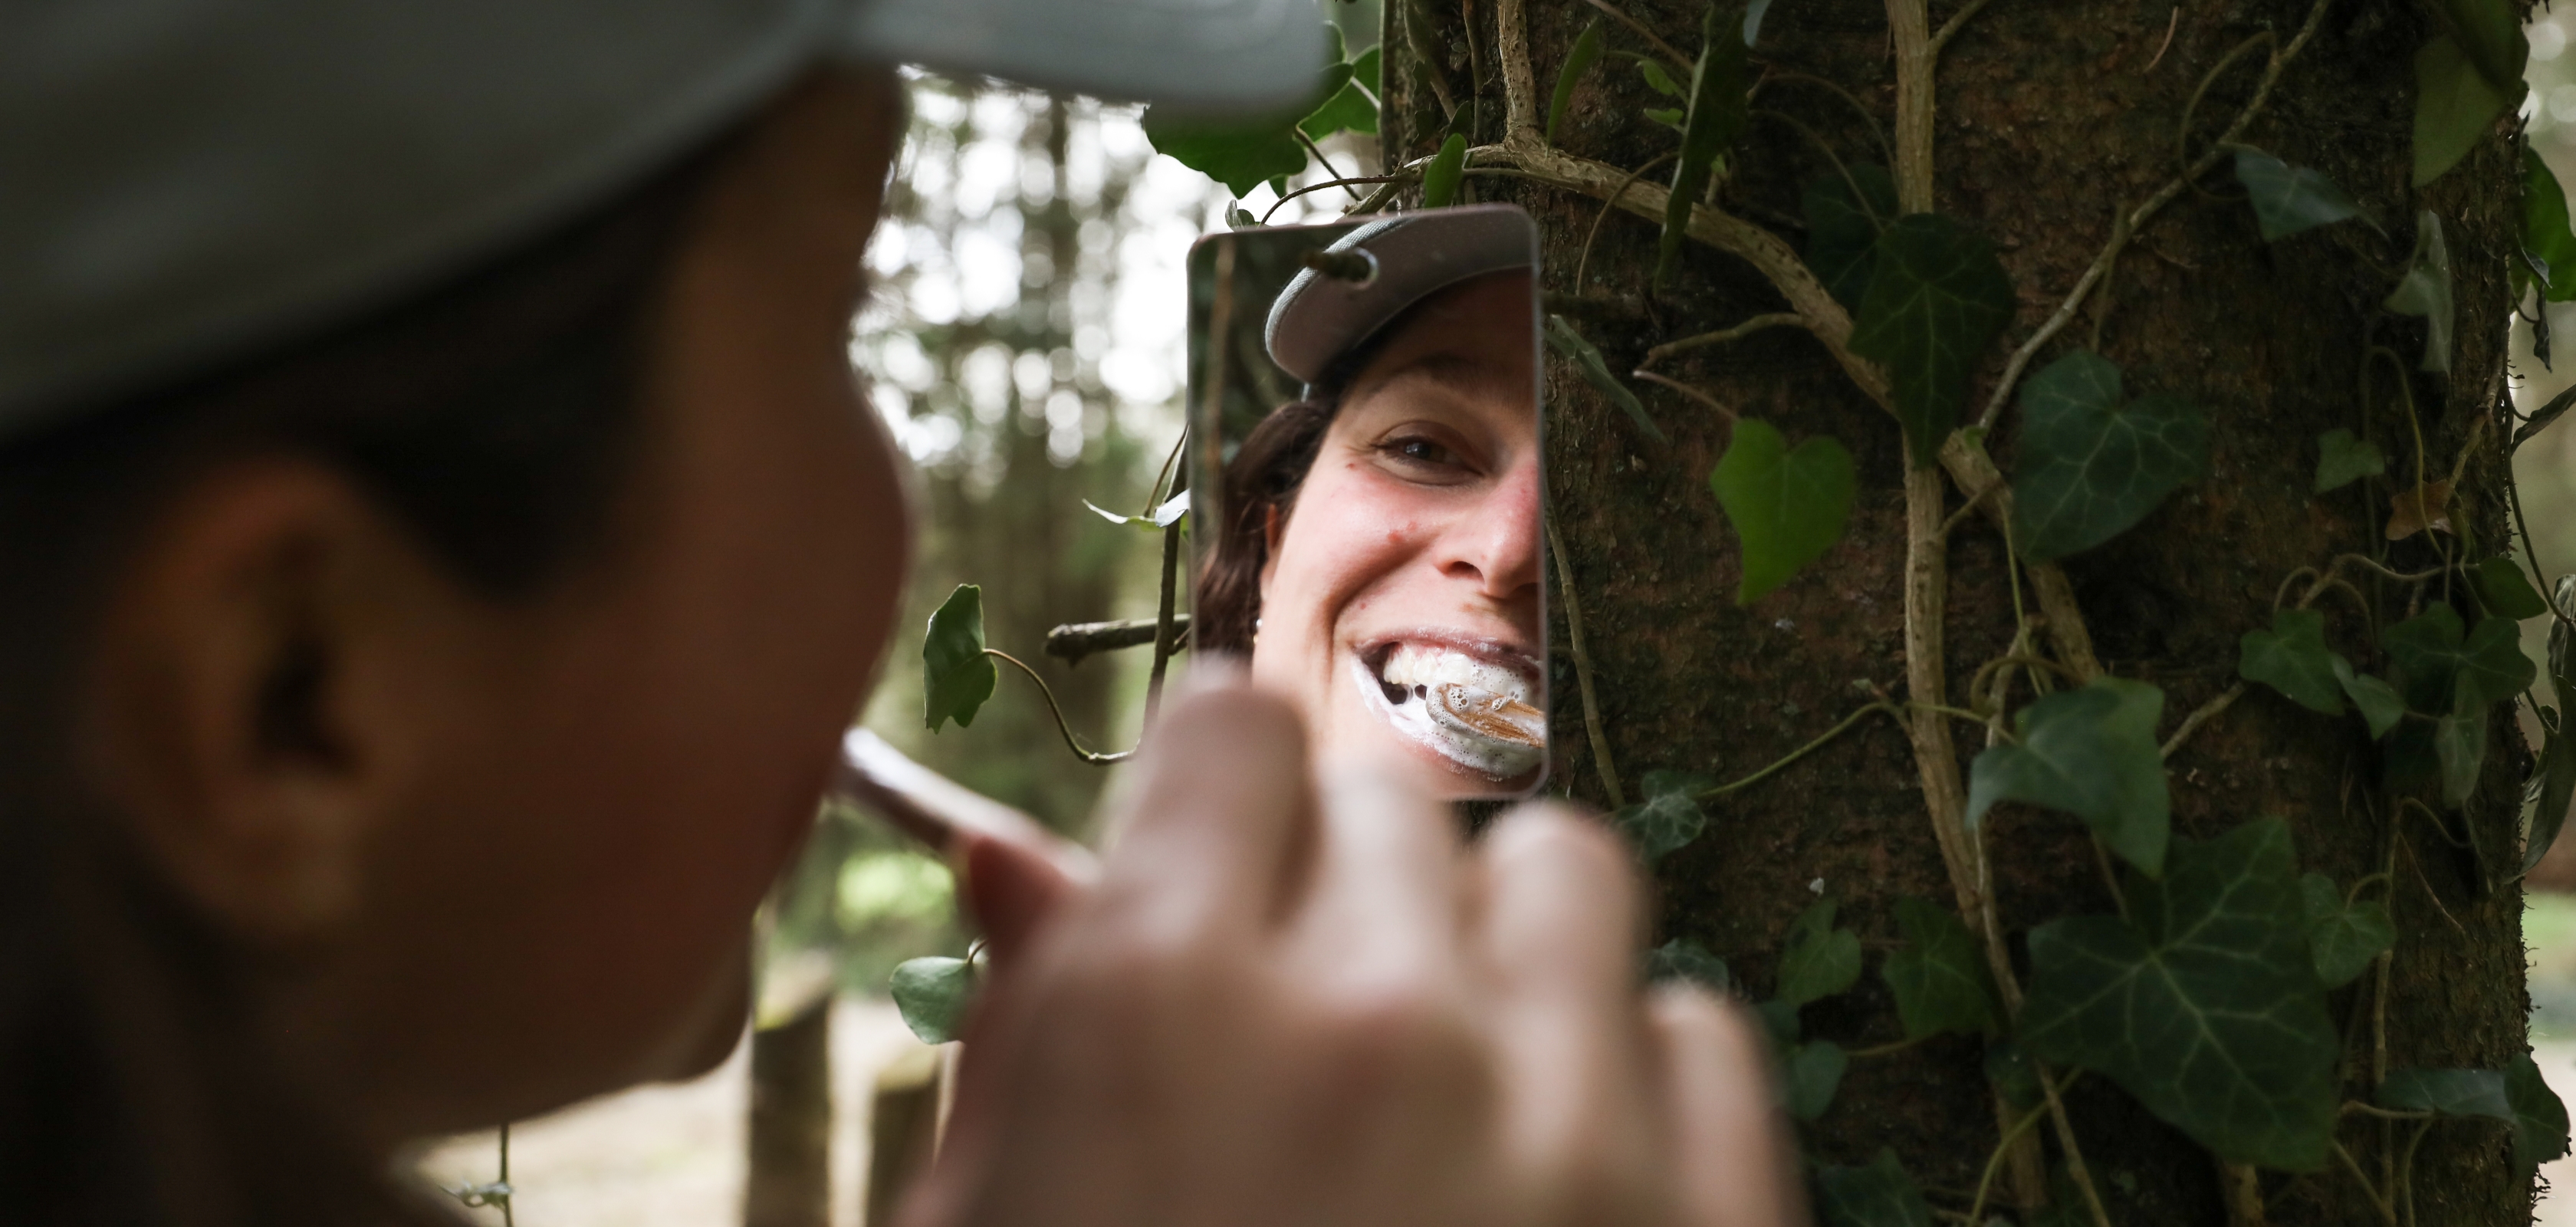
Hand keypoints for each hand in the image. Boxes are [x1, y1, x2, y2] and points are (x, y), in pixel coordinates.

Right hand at [907, 677, 1799, 1226]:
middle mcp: (1379, 1031)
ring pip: (1569, 873)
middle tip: (1304, 1030)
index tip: (1219, 853)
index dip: (1212, 793)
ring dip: (1499, 948)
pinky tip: (1554, 1179)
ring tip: (1447, 1078)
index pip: (1227, 729)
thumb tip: (1019, 864)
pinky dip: (1628, 1081)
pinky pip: (1700, 1033)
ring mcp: (1571, 1136)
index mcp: (1162, 1009)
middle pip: (1388, 798)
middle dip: (1339, 886)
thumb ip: (1015, 1036)